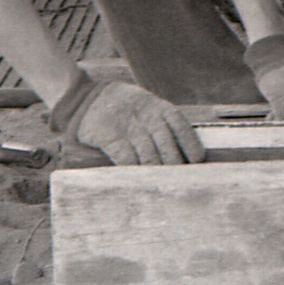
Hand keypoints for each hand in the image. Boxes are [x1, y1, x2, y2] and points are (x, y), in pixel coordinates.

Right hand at [50, 75, 204, 165]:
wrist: (87, 98)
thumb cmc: (124, 108)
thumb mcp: (146, 106)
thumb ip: (163, 124)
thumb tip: (184, 153)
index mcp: (158, 108)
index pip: (180, 125)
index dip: (190, 143)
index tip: (197, 160)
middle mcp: (146, 116)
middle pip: (166, 144)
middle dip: (173, 164)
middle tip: (179, 180)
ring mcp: (128, 126)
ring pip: (148, 154)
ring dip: (156, 171)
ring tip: (162, 185)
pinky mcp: (109, 136)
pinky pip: (125, 156)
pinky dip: (134, 169)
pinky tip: (139, 178)